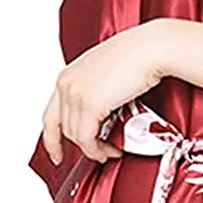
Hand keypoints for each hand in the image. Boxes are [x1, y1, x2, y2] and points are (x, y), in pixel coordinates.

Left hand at [41, 21, 164, 164]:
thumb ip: (96, 93)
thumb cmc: (139, 55)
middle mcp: (66, 84)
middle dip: (83, 145)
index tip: (57, 154)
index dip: (52, 140)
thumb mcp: (106, 73)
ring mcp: (75, 94)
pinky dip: (98, 150)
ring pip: (76, 136)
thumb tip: (101, 118)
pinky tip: (112, 150)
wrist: (151, 48)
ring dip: (94, 149)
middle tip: (102, 151)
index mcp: (68, 75)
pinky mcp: (89, 105)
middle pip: (64, 128)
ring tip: (112, 150)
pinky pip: (86, 139)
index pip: (51, 115)